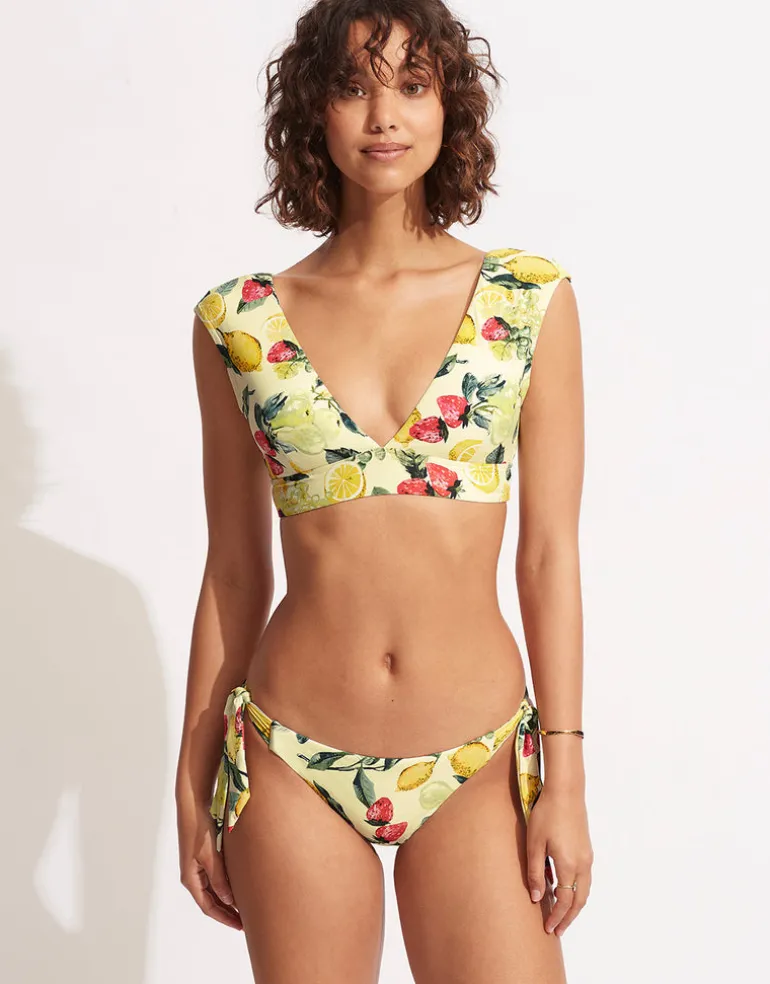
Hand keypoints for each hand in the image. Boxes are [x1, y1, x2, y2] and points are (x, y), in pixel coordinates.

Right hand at [176, 793, 242, 930]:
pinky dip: (227, 886)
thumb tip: (228, 900)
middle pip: (211, 901)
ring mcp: (198, 866)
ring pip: (214, 890)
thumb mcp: (210, 856)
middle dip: (228, 912)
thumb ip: (219, 878)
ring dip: (228, 899)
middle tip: (246, 921)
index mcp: (190, 879)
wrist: (194, 804)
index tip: (240, 926)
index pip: (208, 907)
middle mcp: (193, 875)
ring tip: (246, 907)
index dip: (224, 918)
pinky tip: (239, 887)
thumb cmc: (199, 829)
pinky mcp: (204, 856)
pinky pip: (216, 878)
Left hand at [526, 783, 592, 936]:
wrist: (566, 790)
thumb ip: (535, 872)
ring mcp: (587, 856)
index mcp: (569, 865)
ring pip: (584, 889)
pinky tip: (561, 887)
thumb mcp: (534, 843)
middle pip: (579, 900)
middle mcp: (582, 864)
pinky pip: (583, 877)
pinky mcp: (586, 848)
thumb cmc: (547, 814)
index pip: (565, 901)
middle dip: (569, 917)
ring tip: (561, 913)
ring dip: (574, 904)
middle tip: (557, 930)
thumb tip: (537, 898)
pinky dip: (576, 889)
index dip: (557, 917)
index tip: (548, 929)